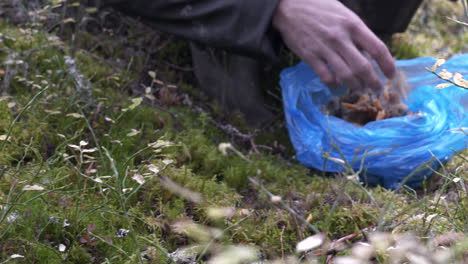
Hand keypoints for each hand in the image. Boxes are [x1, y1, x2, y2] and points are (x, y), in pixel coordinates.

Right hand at [273, 0, 395, 92]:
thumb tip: (369, 54)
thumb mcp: (344, 14)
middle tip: (376, 89)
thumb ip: (356, 33)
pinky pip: (326, 77)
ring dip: (355, 86)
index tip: (391, 74)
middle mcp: (341, 38)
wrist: (290, 7)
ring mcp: (325, 48)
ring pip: (346, 75)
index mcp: (353, 25)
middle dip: (373, 82)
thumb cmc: (320, 8)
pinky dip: (334, 84)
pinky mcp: (310, 56)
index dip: (387, 65)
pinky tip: (337, 84)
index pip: (377, 48)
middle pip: (363, 67)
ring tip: (358, 89)